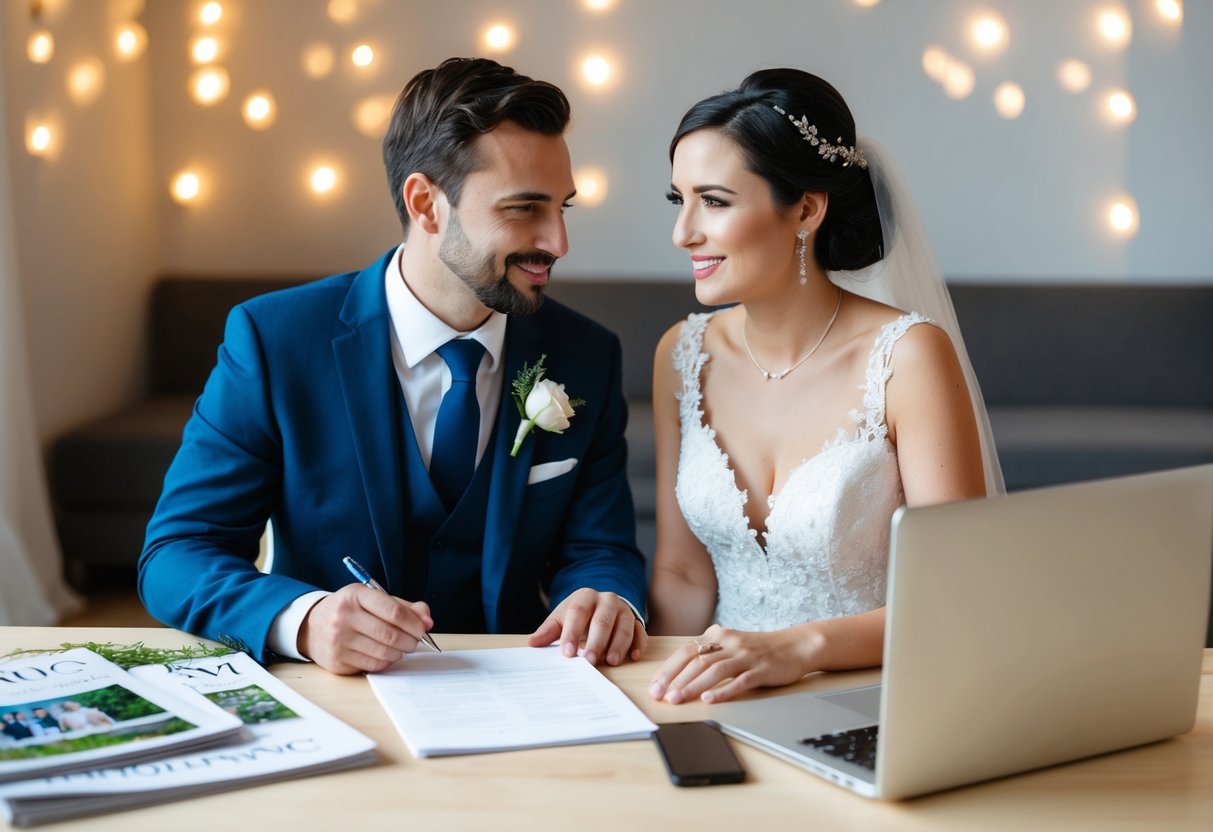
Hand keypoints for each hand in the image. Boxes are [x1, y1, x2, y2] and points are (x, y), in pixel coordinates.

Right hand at [297, 584, 434, 674]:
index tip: (423, 628)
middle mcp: (344, 616)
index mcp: (355, 595)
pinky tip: (386, 654)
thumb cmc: (349, 611)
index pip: (393, 611)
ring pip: (383, 652)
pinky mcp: (337, 660)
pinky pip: (373, 665)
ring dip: (400, 652)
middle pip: (390, 634)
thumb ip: (402, 607)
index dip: (414, 622)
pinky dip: (386, 661)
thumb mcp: (372, 599)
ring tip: (401, 647)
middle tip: (415, 641)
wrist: (312, 626)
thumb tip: (427, 620)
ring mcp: (338, 640)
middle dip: (411, 640)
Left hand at [527, 588, 646, 666]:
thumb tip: (533, 643)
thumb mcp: (562, 618)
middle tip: (590, 661)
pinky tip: (634, 656)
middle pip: (602, 621)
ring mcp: (624, 611)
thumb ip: (549, 631)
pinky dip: (639, 645)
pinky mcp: (636, 622)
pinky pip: (641, 632)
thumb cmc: (578, 615)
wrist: (601, 605)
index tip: (567, 652)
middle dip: (596, 642)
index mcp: (585, 596)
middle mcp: (607, 600)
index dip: (572, 632)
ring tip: (610, 661)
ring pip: (624, 627)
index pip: (578, 612)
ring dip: (618, 645)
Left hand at [648, 625, 815, 704]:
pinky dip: (723, 692)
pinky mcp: (761, 669)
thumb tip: (680, 674)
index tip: (655, 686)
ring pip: (714, 671)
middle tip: (660, 696)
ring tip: (678, 700)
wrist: (796, 645)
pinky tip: (710, 701)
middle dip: (675, 680)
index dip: (668, 669)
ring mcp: (746, 655)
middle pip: (696, 661)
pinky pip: (739, 681)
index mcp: (718, 636)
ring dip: (693, 686)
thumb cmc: (760, 649)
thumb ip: (710, 654)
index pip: (686, 652)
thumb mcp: (731, 645)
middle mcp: (729, 643)